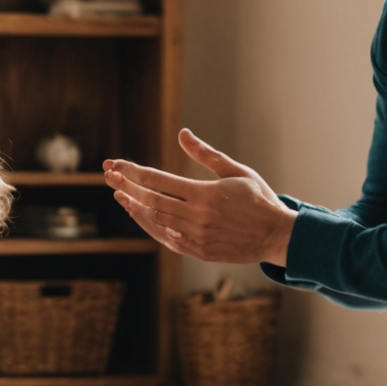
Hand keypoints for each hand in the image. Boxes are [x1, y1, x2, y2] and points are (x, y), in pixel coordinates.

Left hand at [105, 129, 296, 265]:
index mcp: (205, 194)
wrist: (277, 236)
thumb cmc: (259, 199)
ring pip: (155, 221)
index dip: (133, 171)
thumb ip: (206, 154)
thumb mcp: (236, 171)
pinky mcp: (199, 252)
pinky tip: (141, 215)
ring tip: (120, 195)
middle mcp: (197, 217)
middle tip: (108, 176)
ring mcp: (196, 237)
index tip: (116, 164)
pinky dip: (151, 226)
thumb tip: (182, 134)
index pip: (159, 180)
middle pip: (151, 200)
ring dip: (134, 207)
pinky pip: (167, 238)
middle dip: (126, 187)